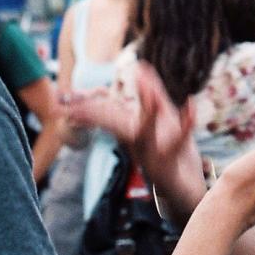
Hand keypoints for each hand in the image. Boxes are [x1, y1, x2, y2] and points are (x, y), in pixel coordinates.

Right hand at [63, 65, 203, 221]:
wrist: (187, 189)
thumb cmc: (172, 152)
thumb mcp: (163, 117)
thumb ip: (152, 92)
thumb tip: (140, 64)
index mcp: (132, 131)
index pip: (106, 114)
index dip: (87, 106)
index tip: (64, 100)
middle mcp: (137, 144)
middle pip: (115, 124)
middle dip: (95, 114)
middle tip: (73, 107)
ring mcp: (151, 157)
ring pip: (143, 135)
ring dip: (147, 113)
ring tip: (152, 94)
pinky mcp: (170, 168)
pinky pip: (178, 144)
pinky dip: (186, 124)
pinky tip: (190, 105)